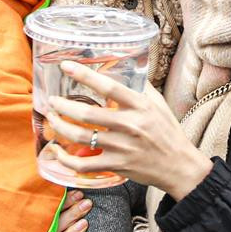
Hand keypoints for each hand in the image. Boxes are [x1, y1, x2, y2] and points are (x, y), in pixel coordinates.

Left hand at [44, 62, 213, 199]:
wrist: (179, 165)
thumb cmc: (167, 130)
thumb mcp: (157, 103)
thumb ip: (138, 87)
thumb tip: (117, 67)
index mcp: (140, 106)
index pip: (109, 86)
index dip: (84, 75)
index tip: (66, 65)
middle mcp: (130, 126)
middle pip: (87, 113)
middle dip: (63, 105)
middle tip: (52, 100)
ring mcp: (122, 148)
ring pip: (81, 137)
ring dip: (60, 127)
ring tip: (52, 118)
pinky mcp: (116, 166)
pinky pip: (83, 164)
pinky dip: (65, 159)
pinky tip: (56, 151)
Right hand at [50, 190, 90, 231]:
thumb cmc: (52, 223)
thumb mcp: (51, 211)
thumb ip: (59, 202)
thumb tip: (76, 186)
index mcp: (36, 221)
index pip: (50, 211)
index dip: (65, 202)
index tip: (79, 194)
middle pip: (54, 226)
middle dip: (72, 214)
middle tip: (87, 204)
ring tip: (85, 223)